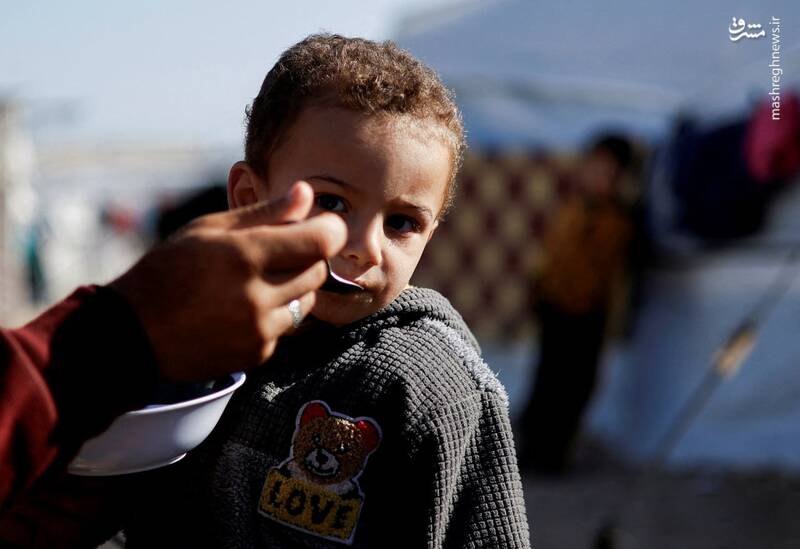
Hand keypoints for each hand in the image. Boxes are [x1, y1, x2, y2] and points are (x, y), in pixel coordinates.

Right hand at [109, 182, 345, 380]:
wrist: (132, 333)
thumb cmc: (168, 270)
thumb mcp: (209, 229)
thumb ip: (265, 213)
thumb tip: (306, 193)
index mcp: (245, 255)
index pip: (321, 242)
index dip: (327, 230)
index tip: (320, 226)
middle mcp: (257, 295)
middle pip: (318, 271)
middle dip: (307, 257)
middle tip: (278, 252)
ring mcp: (259, 330)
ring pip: (307, 301)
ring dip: (294, 288)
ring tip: (255, 282)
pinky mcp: (257, 354)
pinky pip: (286, 328)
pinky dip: (274, 316)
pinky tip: (241, 310)